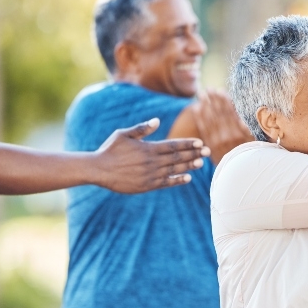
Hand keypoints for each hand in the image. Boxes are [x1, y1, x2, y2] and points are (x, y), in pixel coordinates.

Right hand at [93, 118, 210, 193]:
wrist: (99, 170)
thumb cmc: (110, 149)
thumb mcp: (123, 134)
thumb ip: (141, 129)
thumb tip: (157, 121)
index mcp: (148, 148)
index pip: (173, 145)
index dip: (187, 144)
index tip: (200, 142)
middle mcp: (152, 162)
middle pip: (177, 157)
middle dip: (194, 153)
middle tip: (207, 151)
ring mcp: (150, 175)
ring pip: (174, 170)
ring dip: (189, 166)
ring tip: (201, 163)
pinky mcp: (147, 185)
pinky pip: (166, 183)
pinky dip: (177, 180)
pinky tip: (187, 178)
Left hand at [189, 90, 254, 162]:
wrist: (242, 174)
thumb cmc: (253, 155)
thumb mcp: (257, 142)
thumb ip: (251, 129)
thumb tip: (247, 117)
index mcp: (240, 133)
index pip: (230, 112)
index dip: (224, 101)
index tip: (220, 90)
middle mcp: (228, 136)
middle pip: (219, 114)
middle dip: (214, 100)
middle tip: (209, 88)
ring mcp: (218, 141)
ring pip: (210, 120)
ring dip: (205, 106)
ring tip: (202, 94)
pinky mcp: (211, 146)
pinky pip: (204, 129)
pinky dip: (199, 118)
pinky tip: (196, 108)